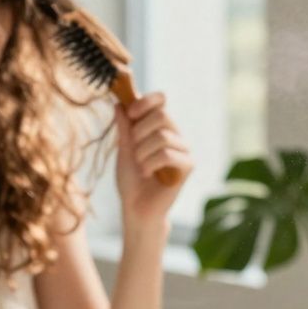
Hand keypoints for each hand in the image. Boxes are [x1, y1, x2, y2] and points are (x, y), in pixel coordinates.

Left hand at [115, 91, 193, 228]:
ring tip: (140, 165)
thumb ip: (125, 128)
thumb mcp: (124, 150)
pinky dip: (151, 163)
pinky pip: (168, 154)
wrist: (137, 208)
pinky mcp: (188, 166)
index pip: (161, 100)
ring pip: (162, 136)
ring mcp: (184, 150)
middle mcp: (175, 135)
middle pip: (162, 115)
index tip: (131, 112)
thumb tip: (120, 104)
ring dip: (142, 152)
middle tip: (133, 148)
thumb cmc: (131, 180)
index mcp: (160, 128)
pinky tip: (147, 173)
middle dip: (140, 131)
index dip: (146, 101)